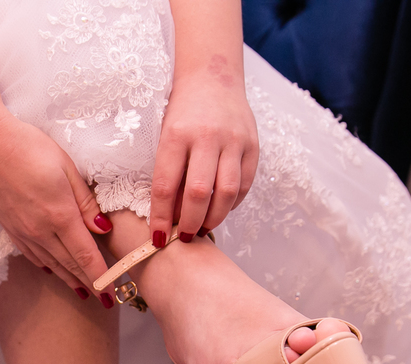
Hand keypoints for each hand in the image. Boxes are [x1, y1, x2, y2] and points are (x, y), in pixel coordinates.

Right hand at [0, 112, 111, 292]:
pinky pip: (32, 254)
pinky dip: (46, 266)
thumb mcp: (65, 166)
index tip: (113, 294)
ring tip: (83, 292)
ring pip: (51, 263)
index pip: (86, 255)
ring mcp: (22, 230)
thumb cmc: (26, 145)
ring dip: (69, 279)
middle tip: (106, 301)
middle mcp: (40, 230)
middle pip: (70, 265)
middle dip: (89, 284)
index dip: (101, 277)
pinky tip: (52, 270)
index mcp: (59, 214)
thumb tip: (103, 228)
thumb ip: (84, 200)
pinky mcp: (9, 227)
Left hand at [149, 65, 258, 242]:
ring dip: (214, 218)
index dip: (161, 218)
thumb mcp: (166, 135)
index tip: (157, 239)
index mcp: (177, 134)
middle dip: (190, 223)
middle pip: (199, 193)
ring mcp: (234, 141)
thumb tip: (170, 217)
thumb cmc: (182, 112)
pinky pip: (245, 184)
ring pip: (227, 193)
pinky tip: (220, 209)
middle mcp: (208, 137)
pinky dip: (232, 203)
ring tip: (203, 228)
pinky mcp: (253, 145)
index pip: (166, 186)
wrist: (213, 76)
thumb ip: (169, 172)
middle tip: (184, 237)